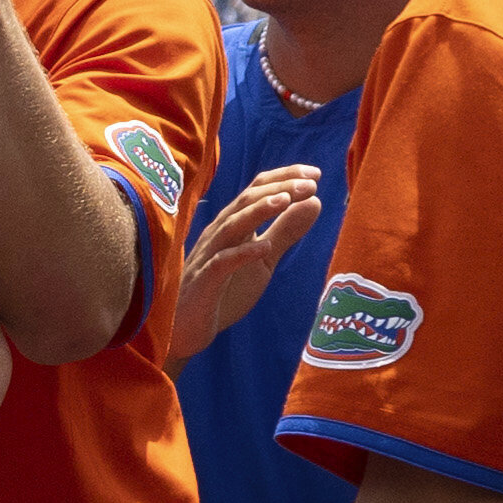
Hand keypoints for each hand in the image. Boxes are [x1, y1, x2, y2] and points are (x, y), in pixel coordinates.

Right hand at [165, 164, 326, 360]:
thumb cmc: (223, 290)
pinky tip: (265, 248)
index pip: (257, 189)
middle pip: (246, 200)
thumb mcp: (264, 260)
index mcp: (233, 224)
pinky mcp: (204, 282)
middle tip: (310, 183)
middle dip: (278, 188)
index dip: (284, 178)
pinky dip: (243, 253)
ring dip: (259, 211)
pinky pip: (221, 263)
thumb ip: (286, 231)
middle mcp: (219, 233)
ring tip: (286, 200)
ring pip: (232, 225)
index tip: (315, 173)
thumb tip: (315, 201)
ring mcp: (209, 256)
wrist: (186, 329)